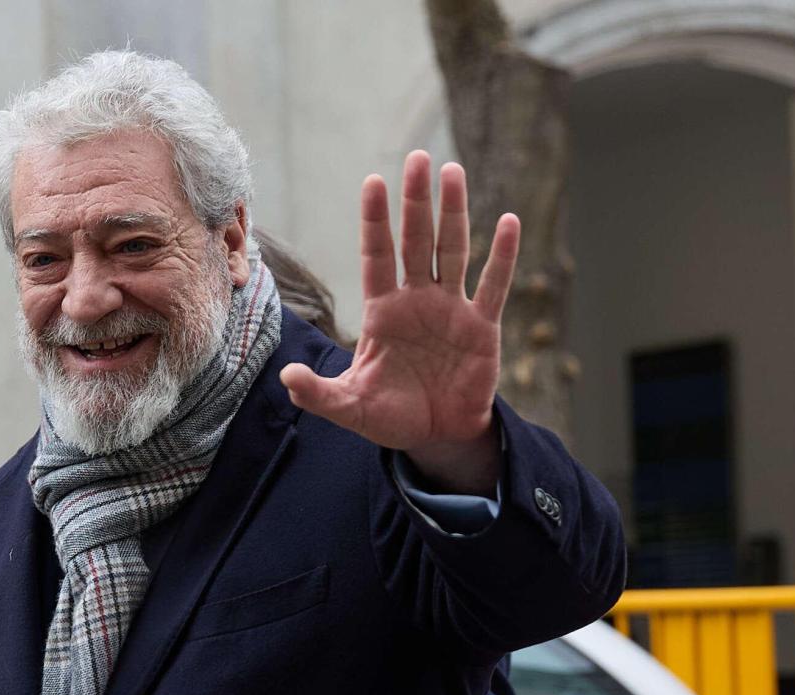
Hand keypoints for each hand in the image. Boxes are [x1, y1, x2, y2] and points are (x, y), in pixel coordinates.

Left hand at [279, 150, 519, 493]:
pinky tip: (507, 222)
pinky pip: (492, 286)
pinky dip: (501, 256)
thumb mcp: (349, 407)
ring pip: (453, 250)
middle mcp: (417, 301)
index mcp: (383, 312)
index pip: (377, 256)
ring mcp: (451, 310)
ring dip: (454, 212)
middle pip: (415, 241)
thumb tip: (287, 378)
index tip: (374, 182)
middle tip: (418, 158)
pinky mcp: (482, 328)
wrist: (436, 437)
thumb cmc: (391, 416)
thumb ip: (319, 393)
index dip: (376, 221)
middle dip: (415, 202)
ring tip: (453, 172)